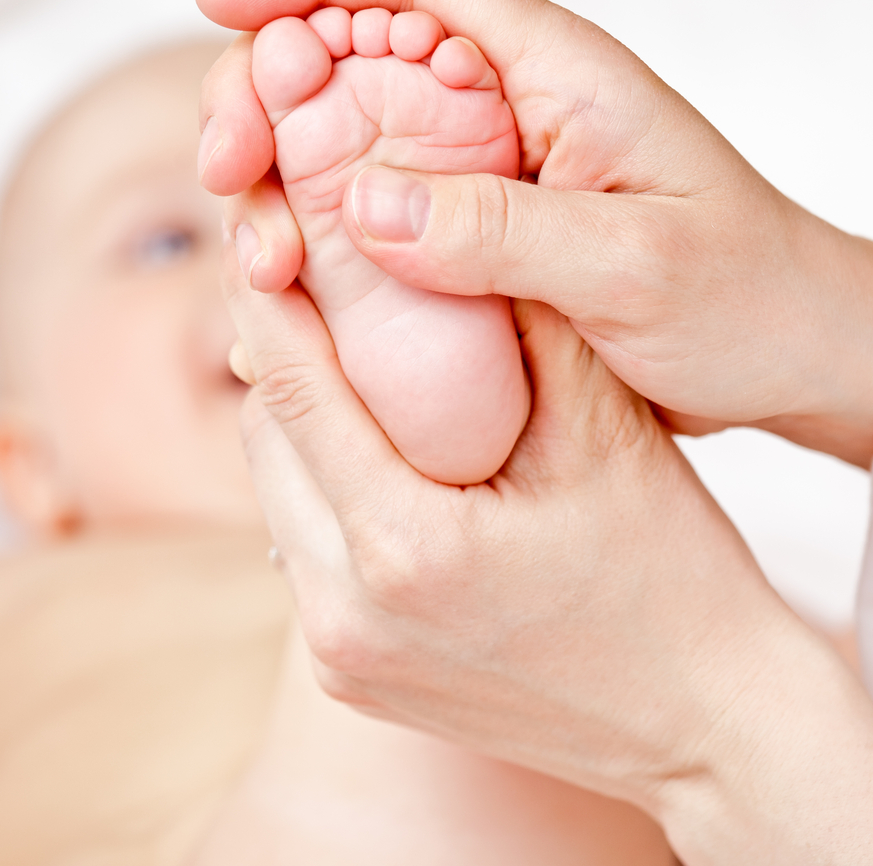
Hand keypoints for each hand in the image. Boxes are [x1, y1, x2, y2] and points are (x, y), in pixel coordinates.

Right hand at [196, 0, 872, 466]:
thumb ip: (503, 230)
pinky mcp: (480, 236)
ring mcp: (489, 174)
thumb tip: (361, 200)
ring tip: (254, 247)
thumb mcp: (636, 264)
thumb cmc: (744, 298)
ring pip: (355, 142)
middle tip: (222, 165)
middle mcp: (510, 111)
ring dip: (284, 178)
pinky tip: (292, 282)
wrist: (785, 354)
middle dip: (267, 90)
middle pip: (358, 54)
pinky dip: (324, 239)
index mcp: (558, 75)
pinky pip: (381, 218)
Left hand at [222, 230, 872, 865]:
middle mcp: (346, 615)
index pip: (296, 392)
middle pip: (267, 443)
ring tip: (352, 374)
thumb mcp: (606, 431)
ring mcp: (338, 656)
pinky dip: (321, 491)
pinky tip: (377, 462)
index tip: (257, 237)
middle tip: (314, 294)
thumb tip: (438, 241)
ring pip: (275, 497)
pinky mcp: (345, 676)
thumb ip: (517, 325)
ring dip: (301, 427)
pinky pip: (299, 553)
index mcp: (407, 549)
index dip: (268, 302)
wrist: (701, 722)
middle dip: (283, 358)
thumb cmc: (670, 576)